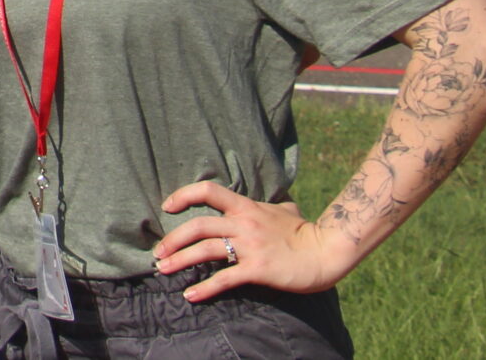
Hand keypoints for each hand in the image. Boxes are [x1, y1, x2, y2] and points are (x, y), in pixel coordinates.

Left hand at [155, 181, 351, 300]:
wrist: (327, 251)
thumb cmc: (306, 231)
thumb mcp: (284, 209)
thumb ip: (270, 205)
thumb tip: (276, 204)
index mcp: (246, 206)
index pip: (208, 191)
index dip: (184, 195)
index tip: (167, 207)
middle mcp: (244, 223)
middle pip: (198, 226)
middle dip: (173, 239)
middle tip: (158, 251)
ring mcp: (250, 246)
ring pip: (205, 250)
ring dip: (179, 261)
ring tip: (162, 270)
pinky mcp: (258, 269)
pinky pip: (225, 279)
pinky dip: (204, 288)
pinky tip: (191, 296)